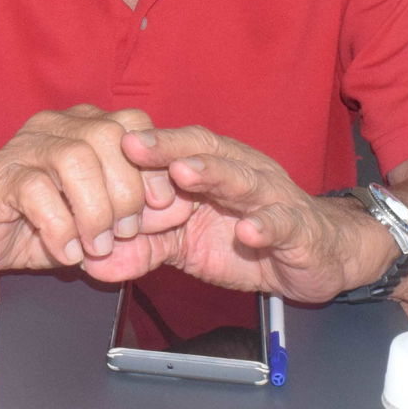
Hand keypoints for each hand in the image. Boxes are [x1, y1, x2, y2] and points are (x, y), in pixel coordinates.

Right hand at [0, 105, 187, 274]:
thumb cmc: (41, 223)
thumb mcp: (101, 219)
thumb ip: (139, 213)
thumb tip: (180, 208)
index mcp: (83, 127)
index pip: (134, 124)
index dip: (153, 166)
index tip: (158, 209)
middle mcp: (55, 127)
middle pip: (108, 138)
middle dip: (126, 193)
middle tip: (123, 234)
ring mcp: (24, 147)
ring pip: (74, 160)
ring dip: (94, 212)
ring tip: (94, 245)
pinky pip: (37, 192)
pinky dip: (60, 229)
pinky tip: (64, 250)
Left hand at [117, 126, 385, 300]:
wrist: (316, 255)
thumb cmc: (244, 237)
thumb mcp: (184, 244)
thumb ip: (141, 249)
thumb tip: (91, 264)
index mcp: (206, 166)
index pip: (169, 148)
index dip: (139, 150)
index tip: (102, 149)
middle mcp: (236, 170)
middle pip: (200, 149)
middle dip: (165, 147)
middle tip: (132, 144)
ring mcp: (269, 196)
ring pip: (240, 177)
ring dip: (212, 173)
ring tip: (184, 172)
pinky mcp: (299, 228)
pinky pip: (283, 223)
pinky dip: (267, 225)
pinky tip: (250, 230)